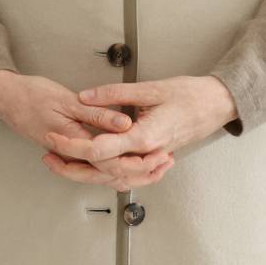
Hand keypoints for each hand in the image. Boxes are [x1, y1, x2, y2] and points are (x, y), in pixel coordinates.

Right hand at [0, 71, 170, 188]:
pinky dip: (115, 167)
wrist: (6, 98)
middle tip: (164, 162)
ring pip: (105, 173)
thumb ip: (96, 114)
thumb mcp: (65, 99)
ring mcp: (70, 155)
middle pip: (112, 172)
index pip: (112, 158)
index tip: (159, 152)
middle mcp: (73, 154)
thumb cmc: (31, 95)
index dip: (139, 159)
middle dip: (141, 171)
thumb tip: (123, 125)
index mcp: (74, 141)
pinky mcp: (70, 150)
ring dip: (131, 172)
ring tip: (154, 164)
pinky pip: (95, 166)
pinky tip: (127, 160)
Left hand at [47, 76, 237, 177]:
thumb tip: (84, 96)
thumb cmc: (189, 95)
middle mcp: (147, 154)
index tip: (53, 137)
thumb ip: (114, 94)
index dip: (72, 145)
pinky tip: (93, 166)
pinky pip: (128, 173)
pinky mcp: (154, 158)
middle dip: (72, 166)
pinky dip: (108, 173)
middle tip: (48, 155)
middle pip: (102, 170)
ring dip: (87, 173)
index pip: (100, 150)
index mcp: (143, 137)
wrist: (217, 105)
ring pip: (114, 177)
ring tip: (62, 163)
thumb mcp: (150, 88)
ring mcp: (152, 159)